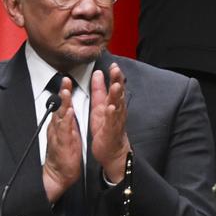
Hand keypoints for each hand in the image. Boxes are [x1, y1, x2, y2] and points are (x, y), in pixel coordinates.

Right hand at [42, 77, 81, 202]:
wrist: (59, 173)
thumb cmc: (65, 152)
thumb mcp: (67, 132)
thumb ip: (66, 120)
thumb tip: (67, 108)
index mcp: (61, 123)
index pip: (63, 104)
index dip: (65, 91)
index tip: (68, 79)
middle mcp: (58, 127)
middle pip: (59, 106)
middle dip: (62, 92)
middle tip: (65, 79)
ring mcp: (58, 134)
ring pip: (60, 116)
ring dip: (63, 103)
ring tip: (65, 91)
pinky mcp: (62, 143)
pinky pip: (63, 131)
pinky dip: (65, 121)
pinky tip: (68, 113)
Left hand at [89, 63, 131, 183]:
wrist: (111, 150)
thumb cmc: (106, 128)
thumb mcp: (99, 106)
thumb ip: (99, 90)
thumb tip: (97, 73)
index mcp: (112, 103)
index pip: (115, 86)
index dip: (114, 75)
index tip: (113, 65)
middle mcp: (117, 110)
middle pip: (118, 93)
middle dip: (117, 81)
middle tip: (116, 70)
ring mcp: (116, 120)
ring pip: (117, 105)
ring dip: (116, 95)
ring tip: (115, 86)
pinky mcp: (112, 130)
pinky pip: (112, 121)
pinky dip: (112, 114)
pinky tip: (111, 108)